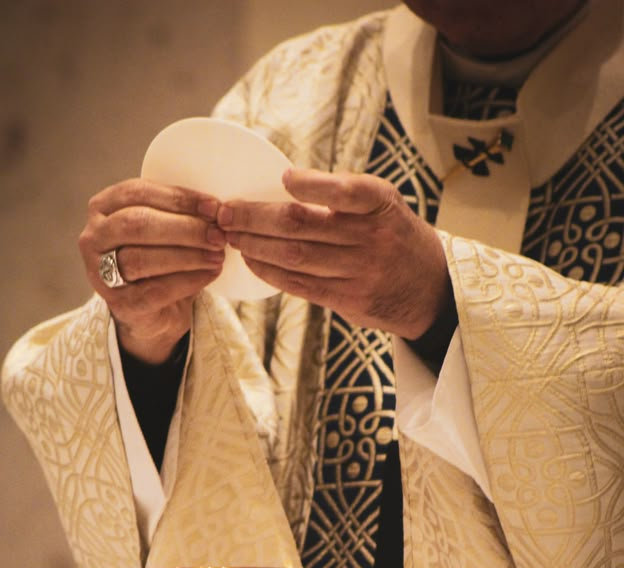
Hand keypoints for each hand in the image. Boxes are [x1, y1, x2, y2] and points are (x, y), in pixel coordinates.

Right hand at [79, 179, 225, 362]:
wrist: (151, 311)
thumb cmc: (159, 260)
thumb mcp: (164, 228)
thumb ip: (179, 214)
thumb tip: (217, 209)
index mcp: (103, 206)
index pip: (138, 192)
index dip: (179, 199)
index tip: (213, 207)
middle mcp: (93, 237)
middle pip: (138, 224)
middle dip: (184, 228)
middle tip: (218, 235)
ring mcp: (100, 272)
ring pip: (143, 259)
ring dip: (188, 256)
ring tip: (217, 255)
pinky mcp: (119, 304)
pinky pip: (156, 289)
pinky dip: (188, 280)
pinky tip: (210, 274)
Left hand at [217, 167, 452, 339]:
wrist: (429, 288)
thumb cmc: (394, 234)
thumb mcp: (384, 204)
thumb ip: (345, 194)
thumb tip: (283, 185)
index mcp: (380, 204)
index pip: (346, 191)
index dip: (313, 185)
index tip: (284, 178)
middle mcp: (372, 238)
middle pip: (303, 225)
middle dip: (256, 218)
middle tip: (225, 212)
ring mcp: (360, 272)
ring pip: (296, 257)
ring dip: (256, 246)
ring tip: (231, 236)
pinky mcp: (349, 300)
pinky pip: (301, 285)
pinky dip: (271, 272)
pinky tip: (252, 261)